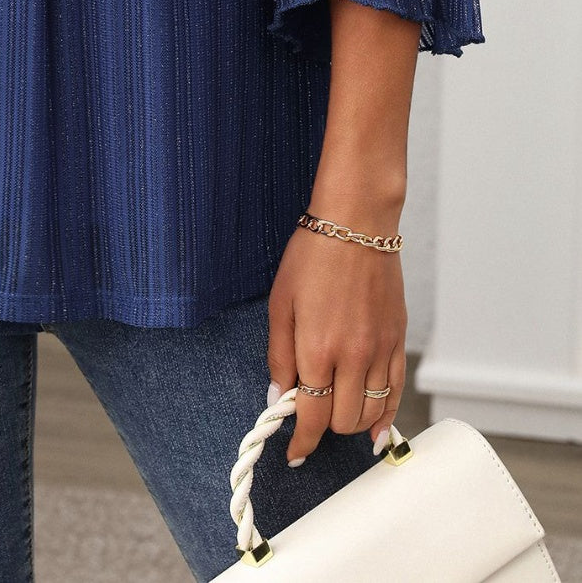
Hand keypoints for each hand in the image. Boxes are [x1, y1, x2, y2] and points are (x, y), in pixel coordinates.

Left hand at [265, 221, 407, 463]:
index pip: (313, 416)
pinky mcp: (398, 341)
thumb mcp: (280, 303)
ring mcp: (380, 350)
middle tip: (310, 416)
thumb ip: (279, 356)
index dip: (302, 441)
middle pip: (342, 421)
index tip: (294, 452)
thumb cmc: (312, 256)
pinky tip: (374, 429)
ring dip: (350, 423)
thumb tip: (279, 398)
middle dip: (323, 427)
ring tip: (335, 413)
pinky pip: (396, 393)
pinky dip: (385, 416)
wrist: (357, 224)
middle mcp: (353, 356)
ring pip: (370, 413)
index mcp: (317, 348)